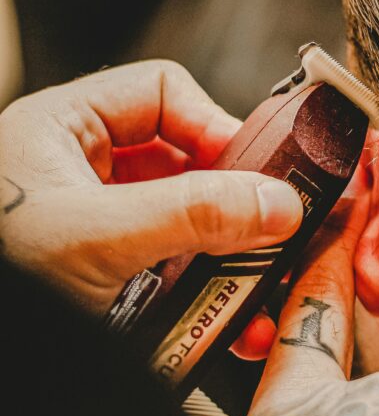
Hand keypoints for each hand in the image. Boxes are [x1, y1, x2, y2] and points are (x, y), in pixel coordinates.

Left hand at [0, 61, 302, 317]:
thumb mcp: (95, 237)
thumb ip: (191, 213)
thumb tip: (277, 201)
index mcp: (64, 128)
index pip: (163, 93)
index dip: (215, 123)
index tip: (257, 171)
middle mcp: (83, 171)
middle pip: (185, 164)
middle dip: (231, 205)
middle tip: (270, 234)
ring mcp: (95, 227)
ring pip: (185, 225)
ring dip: (225, 259)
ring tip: (254, 291)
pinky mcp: (105, 277)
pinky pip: (171, 274)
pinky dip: (203, 296)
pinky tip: (225, 322)